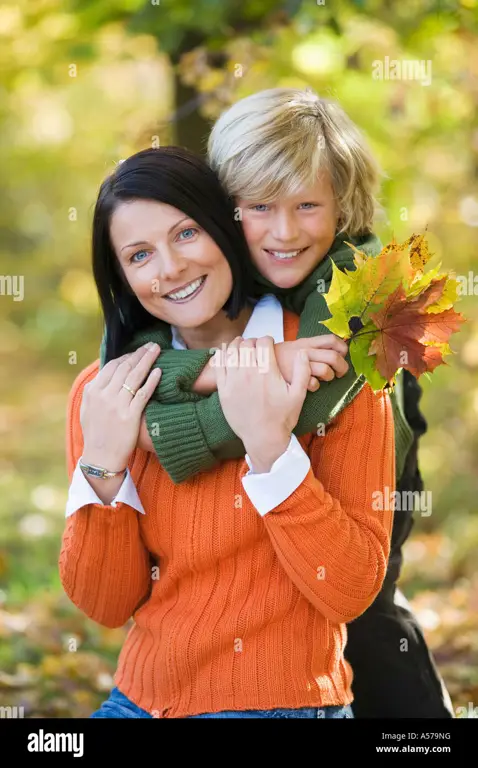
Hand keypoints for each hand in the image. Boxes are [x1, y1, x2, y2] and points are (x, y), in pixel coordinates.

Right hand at [80, 342, 161, 471]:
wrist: (101, 457)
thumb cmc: (95, 433)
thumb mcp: (87, 408)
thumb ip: (95, 390)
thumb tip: (105, 374)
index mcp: (92, 391)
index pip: (111, 366)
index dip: (126, 357)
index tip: (136, 352)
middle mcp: (104, 395)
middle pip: (125, 367)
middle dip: (139, 354)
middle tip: (151, 345)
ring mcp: (117, 405)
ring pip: (135, 376)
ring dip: (147, 360)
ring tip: (156, 350)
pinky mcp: (130, 416)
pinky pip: (143, 393)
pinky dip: (151, 381)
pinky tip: (159, 371)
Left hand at [215, 336, 310, 472]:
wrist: (263, 438)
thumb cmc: (282, 417)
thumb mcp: (299, 395)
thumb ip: (302, 371)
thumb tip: (302, 352)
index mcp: (268, 372)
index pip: (263, 342)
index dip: (267, 339)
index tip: (269, 343)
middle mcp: (249, 373)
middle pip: (247, 344)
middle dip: (253, 341)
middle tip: (256, 346)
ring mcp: (234, 381)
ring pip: (232, 351)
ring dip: (237, 344)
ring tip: (242, 346)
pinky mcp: (223, 390)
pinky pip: (219, 365)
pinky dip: (222, 354)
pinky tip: (226, 352)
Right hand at [274, 335, 348, 391]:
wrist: (258, 365)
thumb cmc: (278, 358)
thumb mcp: (293, 346)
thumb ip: (311, 347)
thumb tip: (334, 350)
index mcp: (306, 342)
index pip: (331, 340)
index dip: (342, 348)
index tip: (343, 355)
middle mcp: (305, 352)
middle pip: (333, 356)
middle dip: (342, 366)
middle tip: (340, 372)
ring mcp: (300, 366)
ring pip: (326, 370)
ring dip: (330, 376)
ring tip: (325, 378)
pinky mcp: (295, 380)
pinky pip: (314, 384)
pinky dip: (315, 386)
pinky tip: (310, 385)